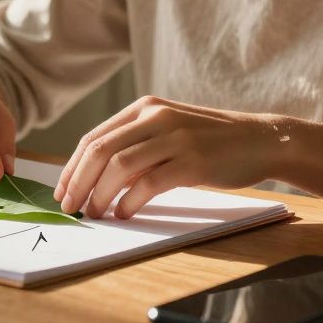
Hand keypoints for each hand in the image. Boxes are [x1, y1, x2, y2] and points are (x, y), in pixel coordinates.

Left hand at [54, 96, 290, 218]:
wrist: (260, 140)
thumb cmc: (210, 142)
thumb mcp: (167, 133)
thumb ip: (136, 148)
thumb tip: (94, 180)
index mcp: (144, 108)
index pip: (93, 138)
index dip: (72, 168)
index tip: (61, 192)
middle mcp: (155, 117)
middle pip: (100, 151)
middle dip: (78, 182)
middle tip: (70, 207)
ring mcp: (175, 137)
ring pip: (120, 166)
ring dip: (100, 194)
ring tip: (95, 213)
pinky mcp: (193, 160)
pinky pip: (150, 183)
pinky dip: (130, 201)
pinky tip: (124, 213)